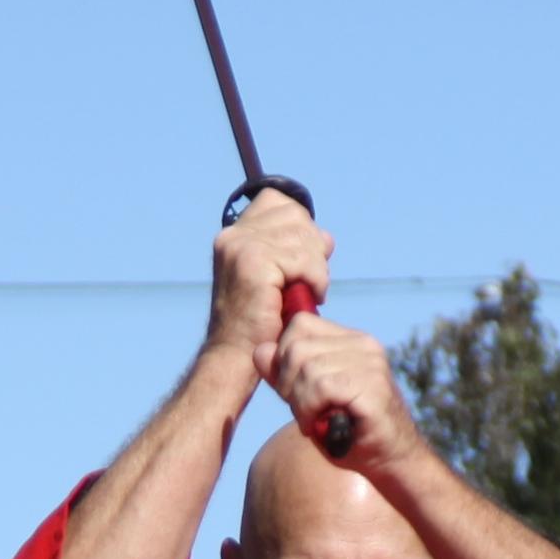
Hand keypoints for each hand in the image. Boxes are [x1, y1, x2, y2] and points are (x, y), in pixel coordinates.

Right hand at [209, 190, 332, 374]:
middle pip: (295, 215)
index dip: (299, 225)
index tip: (303, 259)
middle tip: (309, 281)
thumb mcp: (278, 279)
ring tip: (307, 293)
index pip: (277, 201)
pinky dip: (315, 279)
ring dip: (316, 267)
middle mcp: (233, 235)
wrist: (237, 357)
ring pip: (303, 235)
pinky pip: (304, 259)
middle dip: (312, 246)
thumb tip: (326, 237)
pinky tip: (308, 298)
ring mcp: (241, 247)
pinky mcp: (254, 263)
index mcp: (234, 234)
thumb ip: (296, 251)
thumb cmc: (259, 324)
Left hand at [268, 308, 415, 470]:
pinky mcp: (372, 386)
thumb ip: (285, 377)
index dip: (284, 357)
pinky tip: (321, 426)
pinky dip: (311, 410)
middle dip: (287, 384)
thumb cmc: (352, 434)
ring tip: (314, 421)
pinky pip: (321, 387)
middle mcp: (363, 345)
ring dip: (300, 403)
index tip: (293, 391)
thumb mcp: (310, 401)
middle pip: (296, 346)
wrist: (393, 462)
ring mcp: (370, 363)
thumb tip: (259, 351)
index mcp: (351, 341)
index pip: (300, 324)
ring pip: (306, 368)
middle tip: (302, 412)